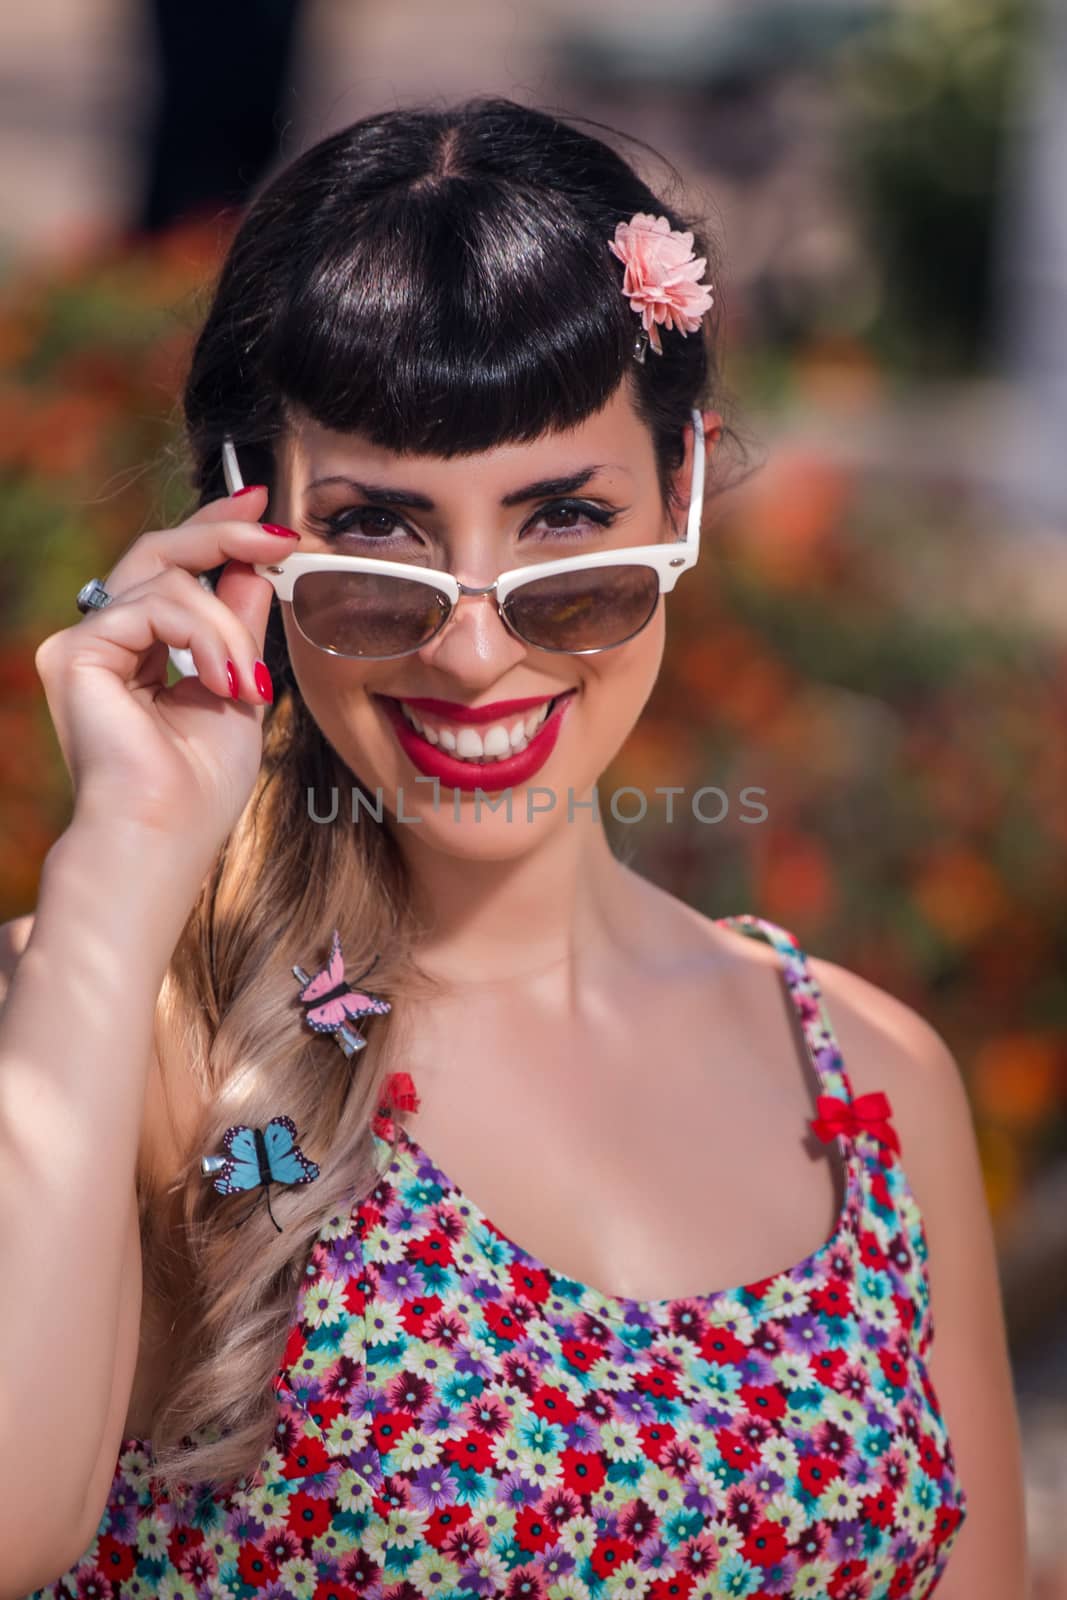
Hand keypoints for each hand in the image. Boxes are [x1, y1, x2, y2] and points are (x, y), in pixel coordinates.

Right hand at [34, 485, 298, 876]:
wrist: (164, 838)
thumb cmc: (199, 789)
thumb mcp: (237, 685)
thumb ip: (239, 625)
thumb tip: (255, 564)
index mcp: (140, 652)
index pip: (172, 570)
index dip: (216, 531)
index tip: (265, 511)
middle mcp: (105, 642)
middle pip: (159, 552)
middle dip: (224, 532)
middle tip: (280, 535)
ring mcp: (84, 645)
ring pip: (169, 580)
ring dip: (227, 626)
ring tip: (247, 681)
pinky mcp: (75, 652)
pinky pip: (155, 606)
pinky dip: (204, 636)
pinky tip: (224, 681)